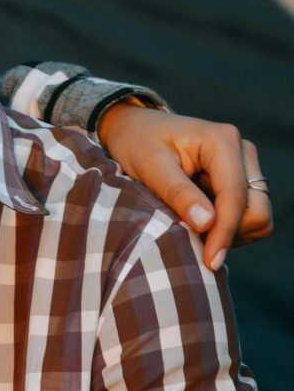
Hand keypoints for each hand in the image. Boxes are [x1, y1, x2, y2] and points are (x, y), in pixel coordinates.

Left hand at [99, 103, 272, 270]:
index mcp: (222, 142)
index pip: (235, 197)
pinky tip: (197, 221)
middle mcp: (242, 151)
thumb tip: (207, 223)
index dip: (225, 232)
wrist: (133, 129)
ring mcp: (245, 165)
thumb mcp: (149, 167)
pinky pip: (247, 215)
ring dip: (228, 232)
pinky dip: (227, 227)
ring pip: (257, 216)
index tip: (209, 262)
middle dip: (229, 233)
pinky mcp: (240, 179)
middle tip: (192, 243)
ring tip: (189, 228)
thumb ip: (178, 194)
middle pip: (257, 209)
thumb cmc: (136, 143)